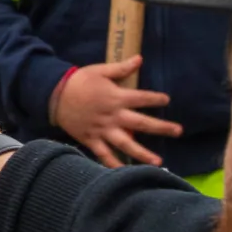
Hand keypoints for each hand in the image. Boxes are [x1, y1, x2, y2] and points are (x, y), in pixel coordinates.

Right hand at [50, 57, 176, 166]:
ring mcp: (102, 130)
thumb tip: (140, 59)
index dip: (155, 99)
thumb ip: (121, 68)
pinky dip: (114, 164)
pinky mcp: (91, 139)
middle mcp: (112, 115)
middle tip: (178, 131)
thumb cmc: (79, 81)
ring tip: (158, 161)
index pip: (142, 98)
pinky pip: (104, 154)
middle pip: (141, 123)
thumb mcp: (99, 70)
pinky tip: (126, 173)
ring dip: (142, 153)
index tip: (166, 100)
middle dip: (161, 127)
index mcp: (115, 97)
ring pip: (126, 143)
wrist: (53, 95)